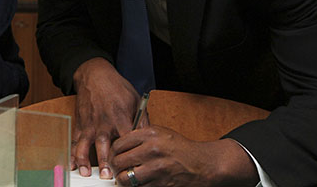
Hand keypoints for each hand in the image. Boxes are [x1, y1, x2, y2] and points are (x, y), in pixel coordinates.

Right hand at [71, 58, 145, 179]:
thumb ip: (142, 120)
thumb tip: (148, 138)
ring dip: (84, 160)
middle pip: (104, 145)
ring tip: (86, 173)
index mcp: (121, 118)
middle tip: (107, 176)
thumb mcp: (135, 100)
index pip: (127, 140)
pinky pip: (75, 141)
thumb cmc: (117, 87)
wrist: (95, 76)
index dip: (130, 154)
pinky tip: (72, 165)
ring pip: (86, 145)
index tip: (132, 167)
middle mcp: (104, 123)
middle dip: (105, 161)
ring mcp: (90, 124)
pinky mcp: (81, 124)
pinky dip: (72, 153)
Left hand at [110, 126, 257, 185]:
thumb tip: (119, 145)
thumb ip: (140, 136)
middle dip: (115, 168)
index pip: (118, 144)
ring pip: (126, 179)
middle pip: (119, 162)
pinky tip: (141, 183)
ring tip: (127, 178)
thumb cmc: (181, 149)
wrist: (203, 164)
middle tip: (117, 169)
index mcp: (150, 134)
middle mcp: (152, 150)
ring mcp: (157, 169)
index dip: (113, 152)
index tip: (113, 156)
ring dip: (124, 180)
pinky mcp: (161, 185)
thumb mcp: (161, 133)